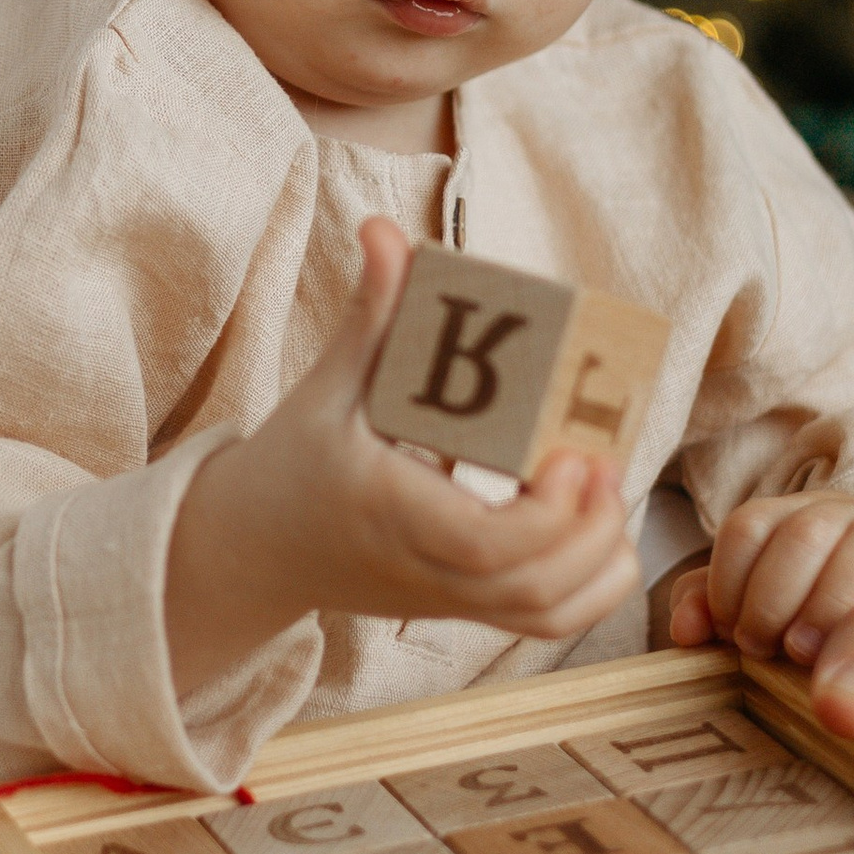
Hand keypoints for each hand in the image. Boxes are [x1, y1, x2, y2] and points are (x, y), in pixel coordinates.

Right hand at [166, 219, 640, 702]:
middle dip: (587, 531)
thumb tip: (385, 231)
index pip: (485, 543)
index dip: (547, 513)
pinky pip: (541, 622)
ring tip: (603, 490)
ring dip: (596, 561)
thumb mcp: (325, 388)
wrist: (250, 551)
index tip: (570, 457)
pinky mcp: (463, 609)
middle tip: (600, 460)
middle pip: (531, 589)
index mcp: (388, 514)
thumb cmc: (291, 464)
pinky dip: (587, 587)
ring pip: (545, 613)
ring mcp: (447, 600)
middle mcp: (423, 572)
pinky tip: (596, 528)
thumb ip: (370, 315)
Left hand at [666, 491, 853, 740]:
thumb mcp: (770, 620)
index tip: (731, 635)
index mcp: (791, 522)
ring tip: (806, 652)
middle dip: (772, 596)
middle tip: (767, 650)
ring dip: (829, 600)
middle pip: (802, 532)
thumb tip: (685, 629)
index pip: (747, 527)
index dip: (728, 582)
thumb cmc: (831, 627)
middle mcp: (844, 516)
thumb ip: (716, 612)